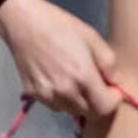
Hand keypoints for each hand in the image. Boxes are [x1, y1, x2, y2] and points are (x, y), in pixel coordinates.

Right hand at [0, 0, 123, 121]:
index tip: (112, 89)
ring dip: (79, 102)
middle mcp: (65, 92)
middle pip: (89, 113)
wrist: (23, 23)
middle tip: (95, 84)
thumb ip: (109, 63)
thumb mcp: (92, 37)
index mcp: (83, 77)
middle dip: (97, 102)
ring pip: (71, 111)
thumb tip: (114, 82)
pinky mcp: (33, 94)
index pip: (105, 108)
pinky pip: (55, 105)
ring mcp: (47, 96)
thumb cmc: (60, 26)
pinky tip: (59, 79)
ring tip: (75, 80)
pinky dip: (62, 99)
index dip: (113, 100)